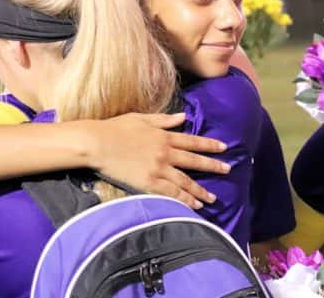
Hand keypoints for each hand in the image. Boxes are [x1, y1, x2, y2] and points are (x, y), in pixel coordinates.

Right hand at [81, 113, 229, 208]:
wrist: (96, 143)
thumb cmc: (115, 128)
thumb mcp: (141, 118)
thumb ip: (164, 120)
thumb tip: (183, 117)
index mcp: (164, 136)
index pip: (193, 141)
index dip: (210, 145)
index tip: (224, 148)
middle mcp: (165, 153)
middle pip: (194, 161)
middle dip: (212, 166)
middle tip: (227, 170)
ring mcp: (158, 169)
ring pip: (185, 181)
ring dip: (200, 190)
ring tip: (212, 198)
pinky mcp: (148, 183)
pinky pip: (170, 194)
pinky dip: (184, 200)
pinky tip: (193, 205)